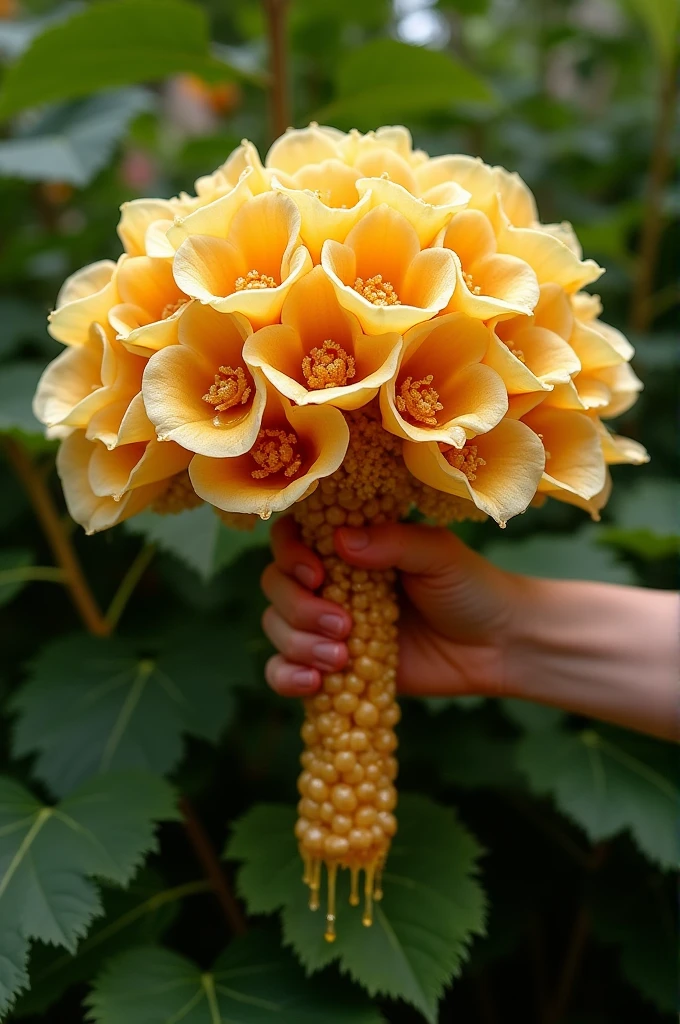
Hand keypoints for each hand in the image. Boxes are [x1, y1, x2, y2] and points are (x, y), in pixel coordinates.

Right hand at [261, 517, 517, 698]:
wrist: (499, 647)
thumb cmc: (472, 589)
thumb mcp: (439, 555)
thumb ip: (393, 543)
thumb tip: (339, 540)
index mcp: (351, 545)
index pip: (293, 537)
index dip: (290, 552)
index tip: (316, 573)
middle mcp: (331, 583)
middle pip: (276, 585)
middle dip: (298, 607)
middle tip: (343, 625)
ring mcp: (329, 628)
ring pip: (277, 628)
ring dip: (298, 643)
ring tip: (341, 658)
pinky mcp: (334, 670)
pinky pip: (285, 672)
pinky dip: (287, 677)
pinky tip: (312, 684)